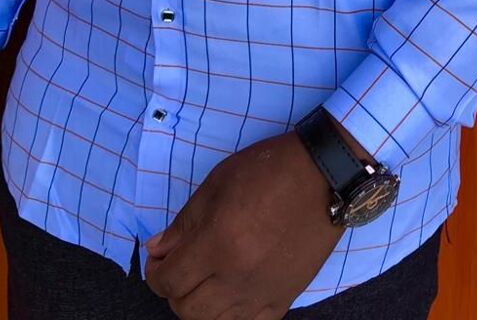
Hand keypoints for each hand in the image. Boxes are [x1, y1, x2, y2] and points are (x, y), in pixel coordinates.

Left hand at [143, 127, 346, 318]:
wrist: (321, 177)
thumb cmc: (267, 171)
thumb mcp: (216, 184)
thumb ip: (184, 223)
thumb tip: (157, 250)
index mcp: (217, 243)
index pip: (169, 281)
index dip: (155, 273)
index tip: (159, 259)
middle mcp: (237, 277)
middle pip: (186, 309)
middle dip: (174, 291)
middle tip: (179, 268)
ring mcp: (262, 293)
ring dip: (199, 306)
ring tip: (203, 282)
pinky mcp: (284, 299)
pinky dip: (231, 316)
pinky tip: (231, 294)